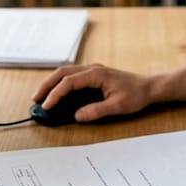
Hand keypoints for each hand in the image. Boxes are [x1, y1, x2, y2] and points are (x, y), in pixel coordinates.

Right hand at [31, 63, 152, 121]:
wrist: (149, 87)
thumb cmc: (136, 95)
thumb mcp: (118, 106)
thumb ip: (96, 111)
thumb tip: (77, 116)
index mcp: (96, 74)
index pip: (69, 82)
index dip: (55, 94)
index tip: (47, 106)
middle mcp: (92, 69)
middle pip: (62, 73)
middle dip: (47, 85)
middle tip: (35, 99)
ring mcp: (92, 71)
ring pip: (65, 73)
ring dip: (52, 83)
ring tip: (42, 97)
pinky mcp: (94, 76)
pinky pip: (72, 76)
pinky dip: (61, 83)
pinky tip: (57, 93)